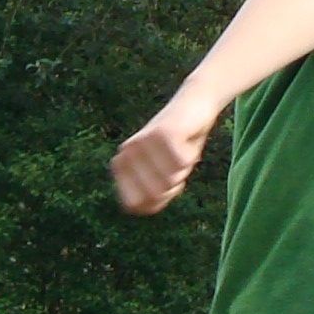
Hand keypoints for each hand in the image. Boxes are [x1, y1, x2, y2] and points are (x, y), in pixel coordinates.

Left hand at [109, 91, 216, 216]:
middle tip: (175, 164)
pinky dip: (191, 156)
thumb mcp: (164, 176)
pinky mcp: (162, 133)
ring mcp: (142, 142)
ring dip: (183, 170)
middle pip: (155, 194)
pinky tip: (187, 141)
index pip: (135, 205)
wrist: (193, 104)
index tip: (165, 181)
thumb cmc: (178, 146)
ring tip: (180, 151)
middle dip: (172, 185)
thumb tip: (143, 209)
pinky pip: (182, 163)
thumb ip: (152, 196)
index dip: (157, 200)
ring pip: (170, 179)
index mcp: (120, 165)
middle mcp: (126, 153)